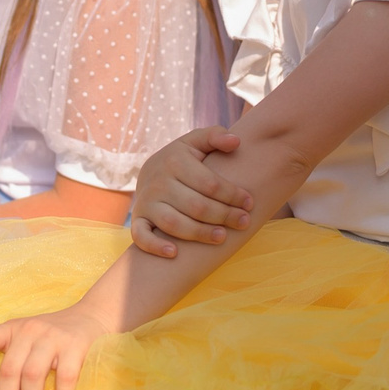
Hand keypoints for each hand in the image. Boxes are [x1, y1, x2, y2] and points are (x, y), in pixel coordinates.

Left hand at [0, 307, 111, 389]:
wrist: (94, 316)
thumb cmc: (55, 335)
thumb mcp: (29, 337)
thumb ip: (14, 357)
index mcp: (13, 328)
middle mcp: (29, 330)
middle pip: (9, 369)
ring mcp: (52, 337)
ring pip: (32, 375)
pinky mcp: (75, 346)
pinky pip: (64, 377)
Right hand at [130, 128, 253, 256]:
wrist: (149, 171)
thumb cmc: (182, 159)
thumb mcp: (196, 142)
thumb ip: (215, 136)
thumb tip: (236, 142)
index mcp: (175, 161)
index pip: (210, 184)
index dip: (233, 195)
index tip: (250, 203)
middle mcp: (159, 182)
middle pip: (196, 206)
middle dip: (224, 216)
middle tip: (244, 222)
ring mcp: (147, 202)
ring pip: (174, 223)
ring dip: (200, 233)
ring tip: (222, 237)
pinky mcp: (139, 219)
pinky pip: (141, 236)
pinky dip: (155, 246)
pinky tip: (174, 253)